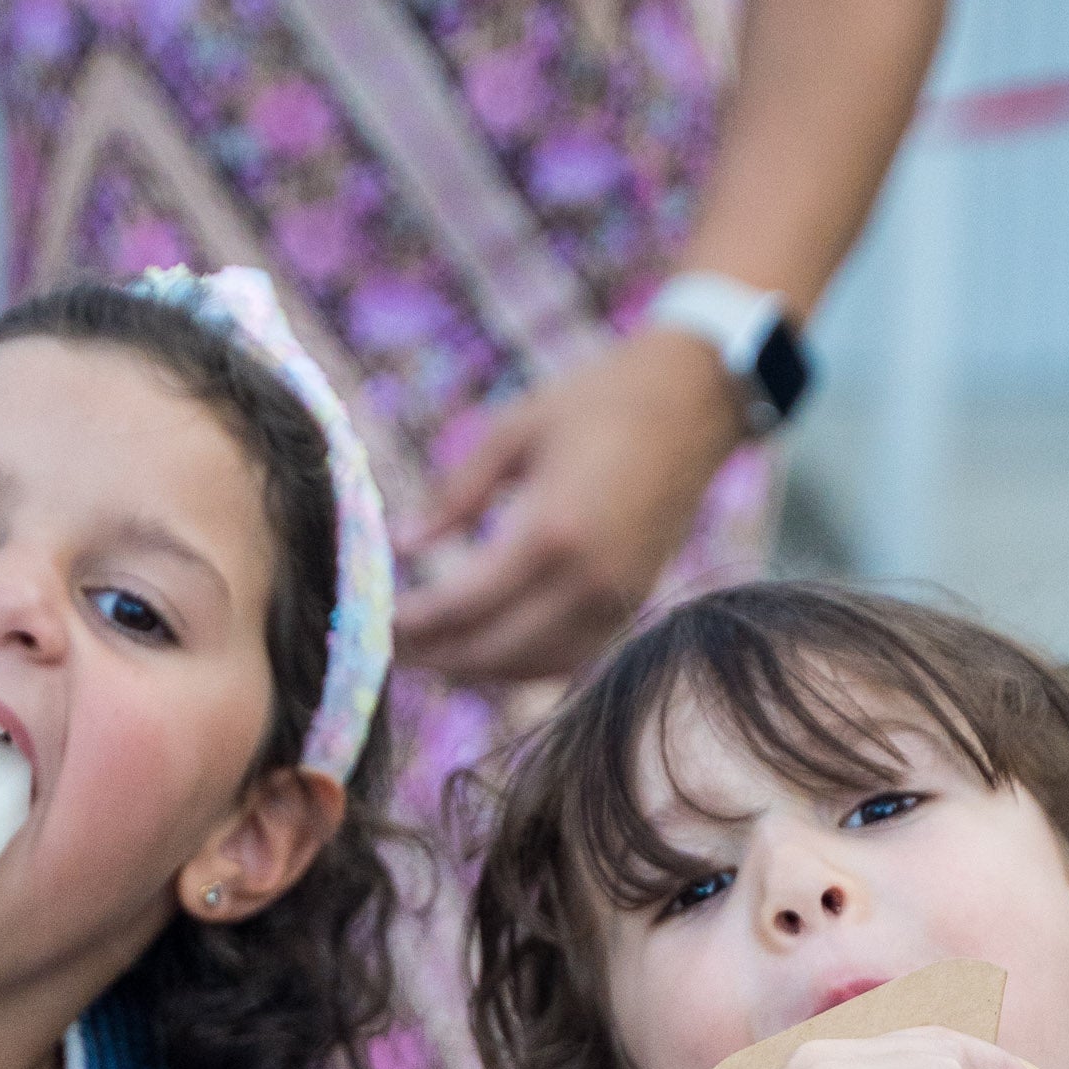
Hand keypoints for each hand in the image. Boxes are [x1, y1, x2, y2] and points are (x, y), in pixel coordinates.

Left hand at [392, 329, 744, 682]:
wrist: (694, 403)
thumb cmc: (598, 401)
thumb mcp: (513, 430)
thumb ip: (455, 494)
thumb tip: (404, 543)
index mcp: (551, 531)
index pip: (463, 605)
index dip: (413, 624)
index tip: (374, 622)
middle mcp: (586, 580)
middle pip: (491, 651)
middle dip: (434, 656)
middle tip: (387, 648)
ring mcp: (614, 601)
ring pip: (528, 667)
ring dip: (473, 668)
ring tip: (428, 652)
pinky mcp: (630, 606)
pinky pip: (565, 659)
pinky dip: (518, 665)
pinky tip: (483, 647)